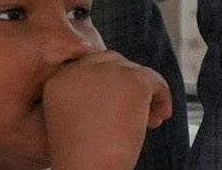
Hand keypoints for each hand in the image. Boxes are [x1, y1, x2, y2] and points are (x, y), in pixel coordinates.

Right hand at [40, 50, 173, 169]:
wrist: (89, 169)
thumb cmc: (83, 158)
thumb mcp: (73, 123)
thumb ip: (87, 101)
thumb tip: (119, 94)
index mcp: (59, 81)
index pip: (88, 69)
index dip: (109, 87)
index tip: (119, 109)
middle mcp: (80, 70)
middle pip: (111, 63)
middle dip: (127, 85)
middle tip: (138, 114)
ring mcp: (106, 72)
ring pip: (134, 71)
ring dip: (145, 94)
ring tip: (151, 120)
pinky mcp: (132, 79)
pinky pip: (154, 80)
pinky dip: (162, 97)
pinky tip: (161, 117)